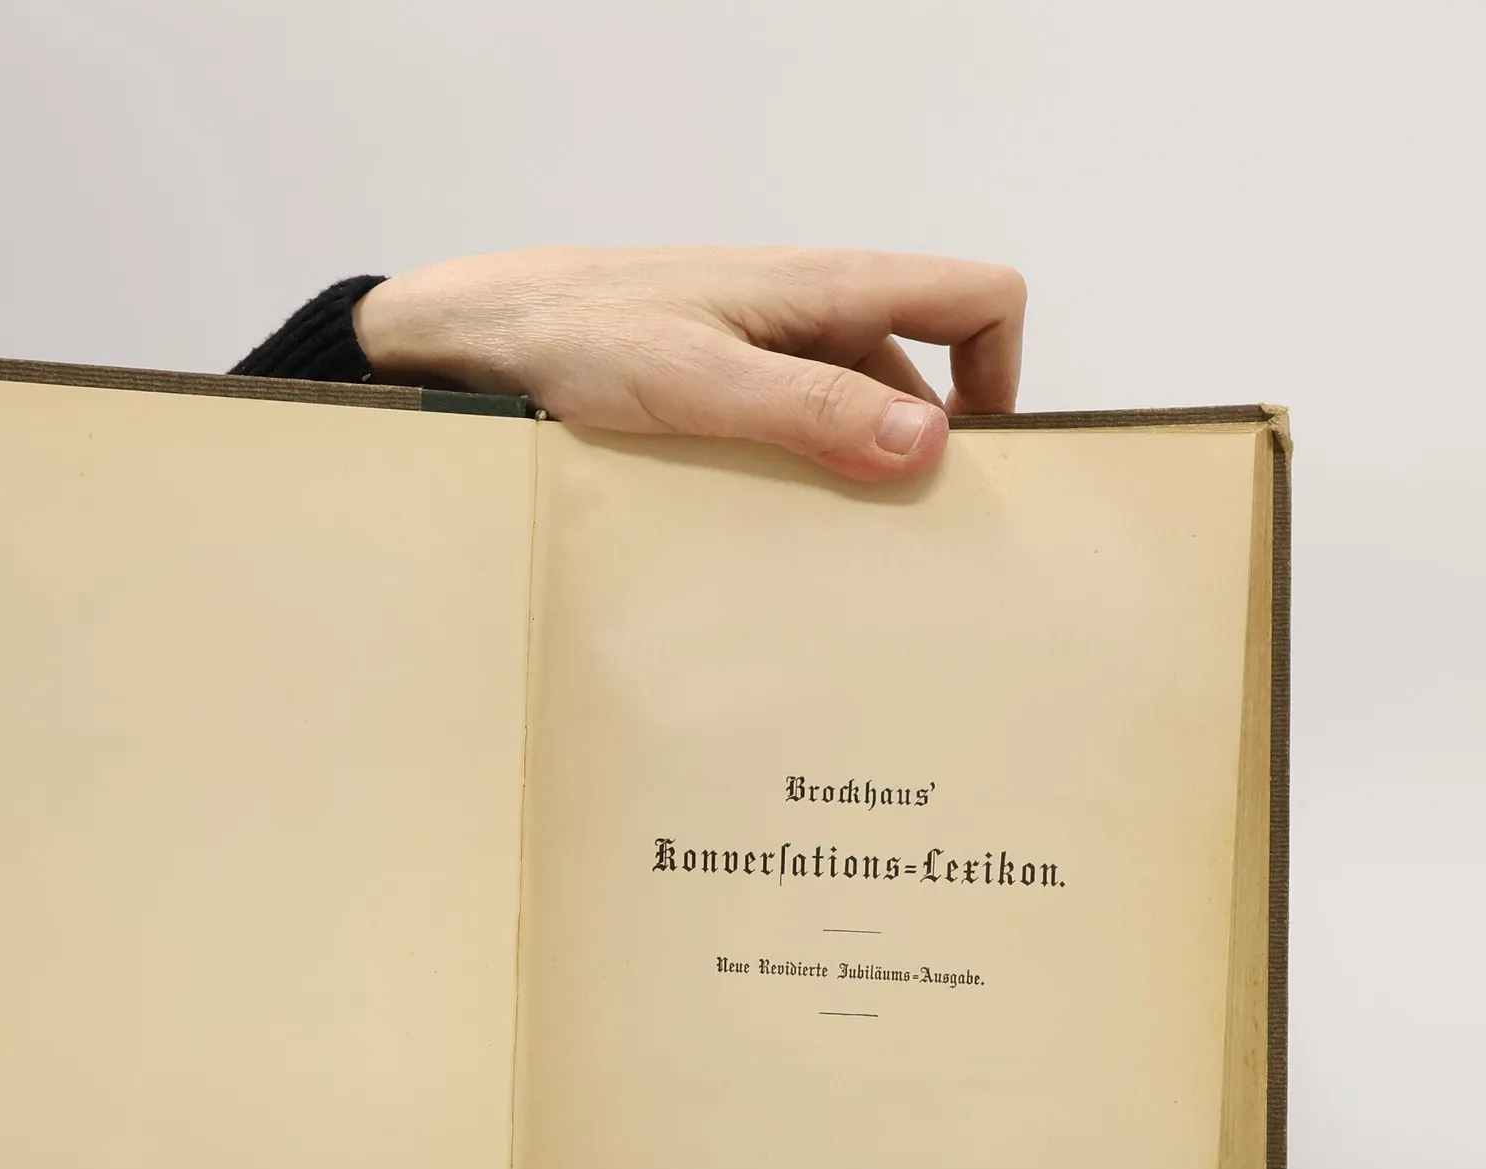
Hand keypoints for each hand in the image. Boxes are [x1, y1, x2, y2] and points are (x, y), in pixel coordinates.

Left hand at [354, 245, 1025, 481]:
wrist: (487, 332)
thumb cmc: (580, 335)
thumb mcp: (700, 381)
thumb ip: (810, 408)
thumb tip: (925, 444)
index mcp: (828, 289)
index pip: (978, 297)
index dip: (1002, 372)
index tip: (973, 463)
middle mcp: (812, 314)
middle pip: (922, 376)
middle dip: (922, 454)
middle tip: (904, 544)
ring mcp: (770, 351)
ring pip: (853, 413)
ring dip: (854, 476)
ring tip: (834, 557)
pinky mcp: (727, 385)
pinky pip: (794, 431)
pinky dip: (799, 478)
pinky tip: (768, 534)